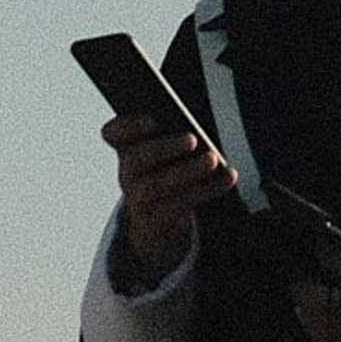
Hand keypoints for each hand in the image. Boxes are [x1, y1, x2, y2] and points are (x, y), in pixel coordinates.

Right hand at [104, 112, 236, 281]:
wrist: (157, 222)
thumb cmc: (169, 172)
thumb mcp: (166, 154)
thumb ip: (174, 137)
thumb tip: (199, 131)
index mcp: (126, 149)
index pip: (111, 133)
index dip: (128, 126)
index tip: (153, 119)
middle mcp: (127, 173)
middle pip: (136, 159)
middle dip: (165, 147)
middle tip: (192, 139)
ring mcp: (138, 197)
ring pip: (157, 184)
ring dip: (188, 170)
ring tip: (212, 159)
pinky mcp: (156, 218)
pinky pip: (181, 203)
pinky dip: (208, 188)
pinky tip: (229, 176)